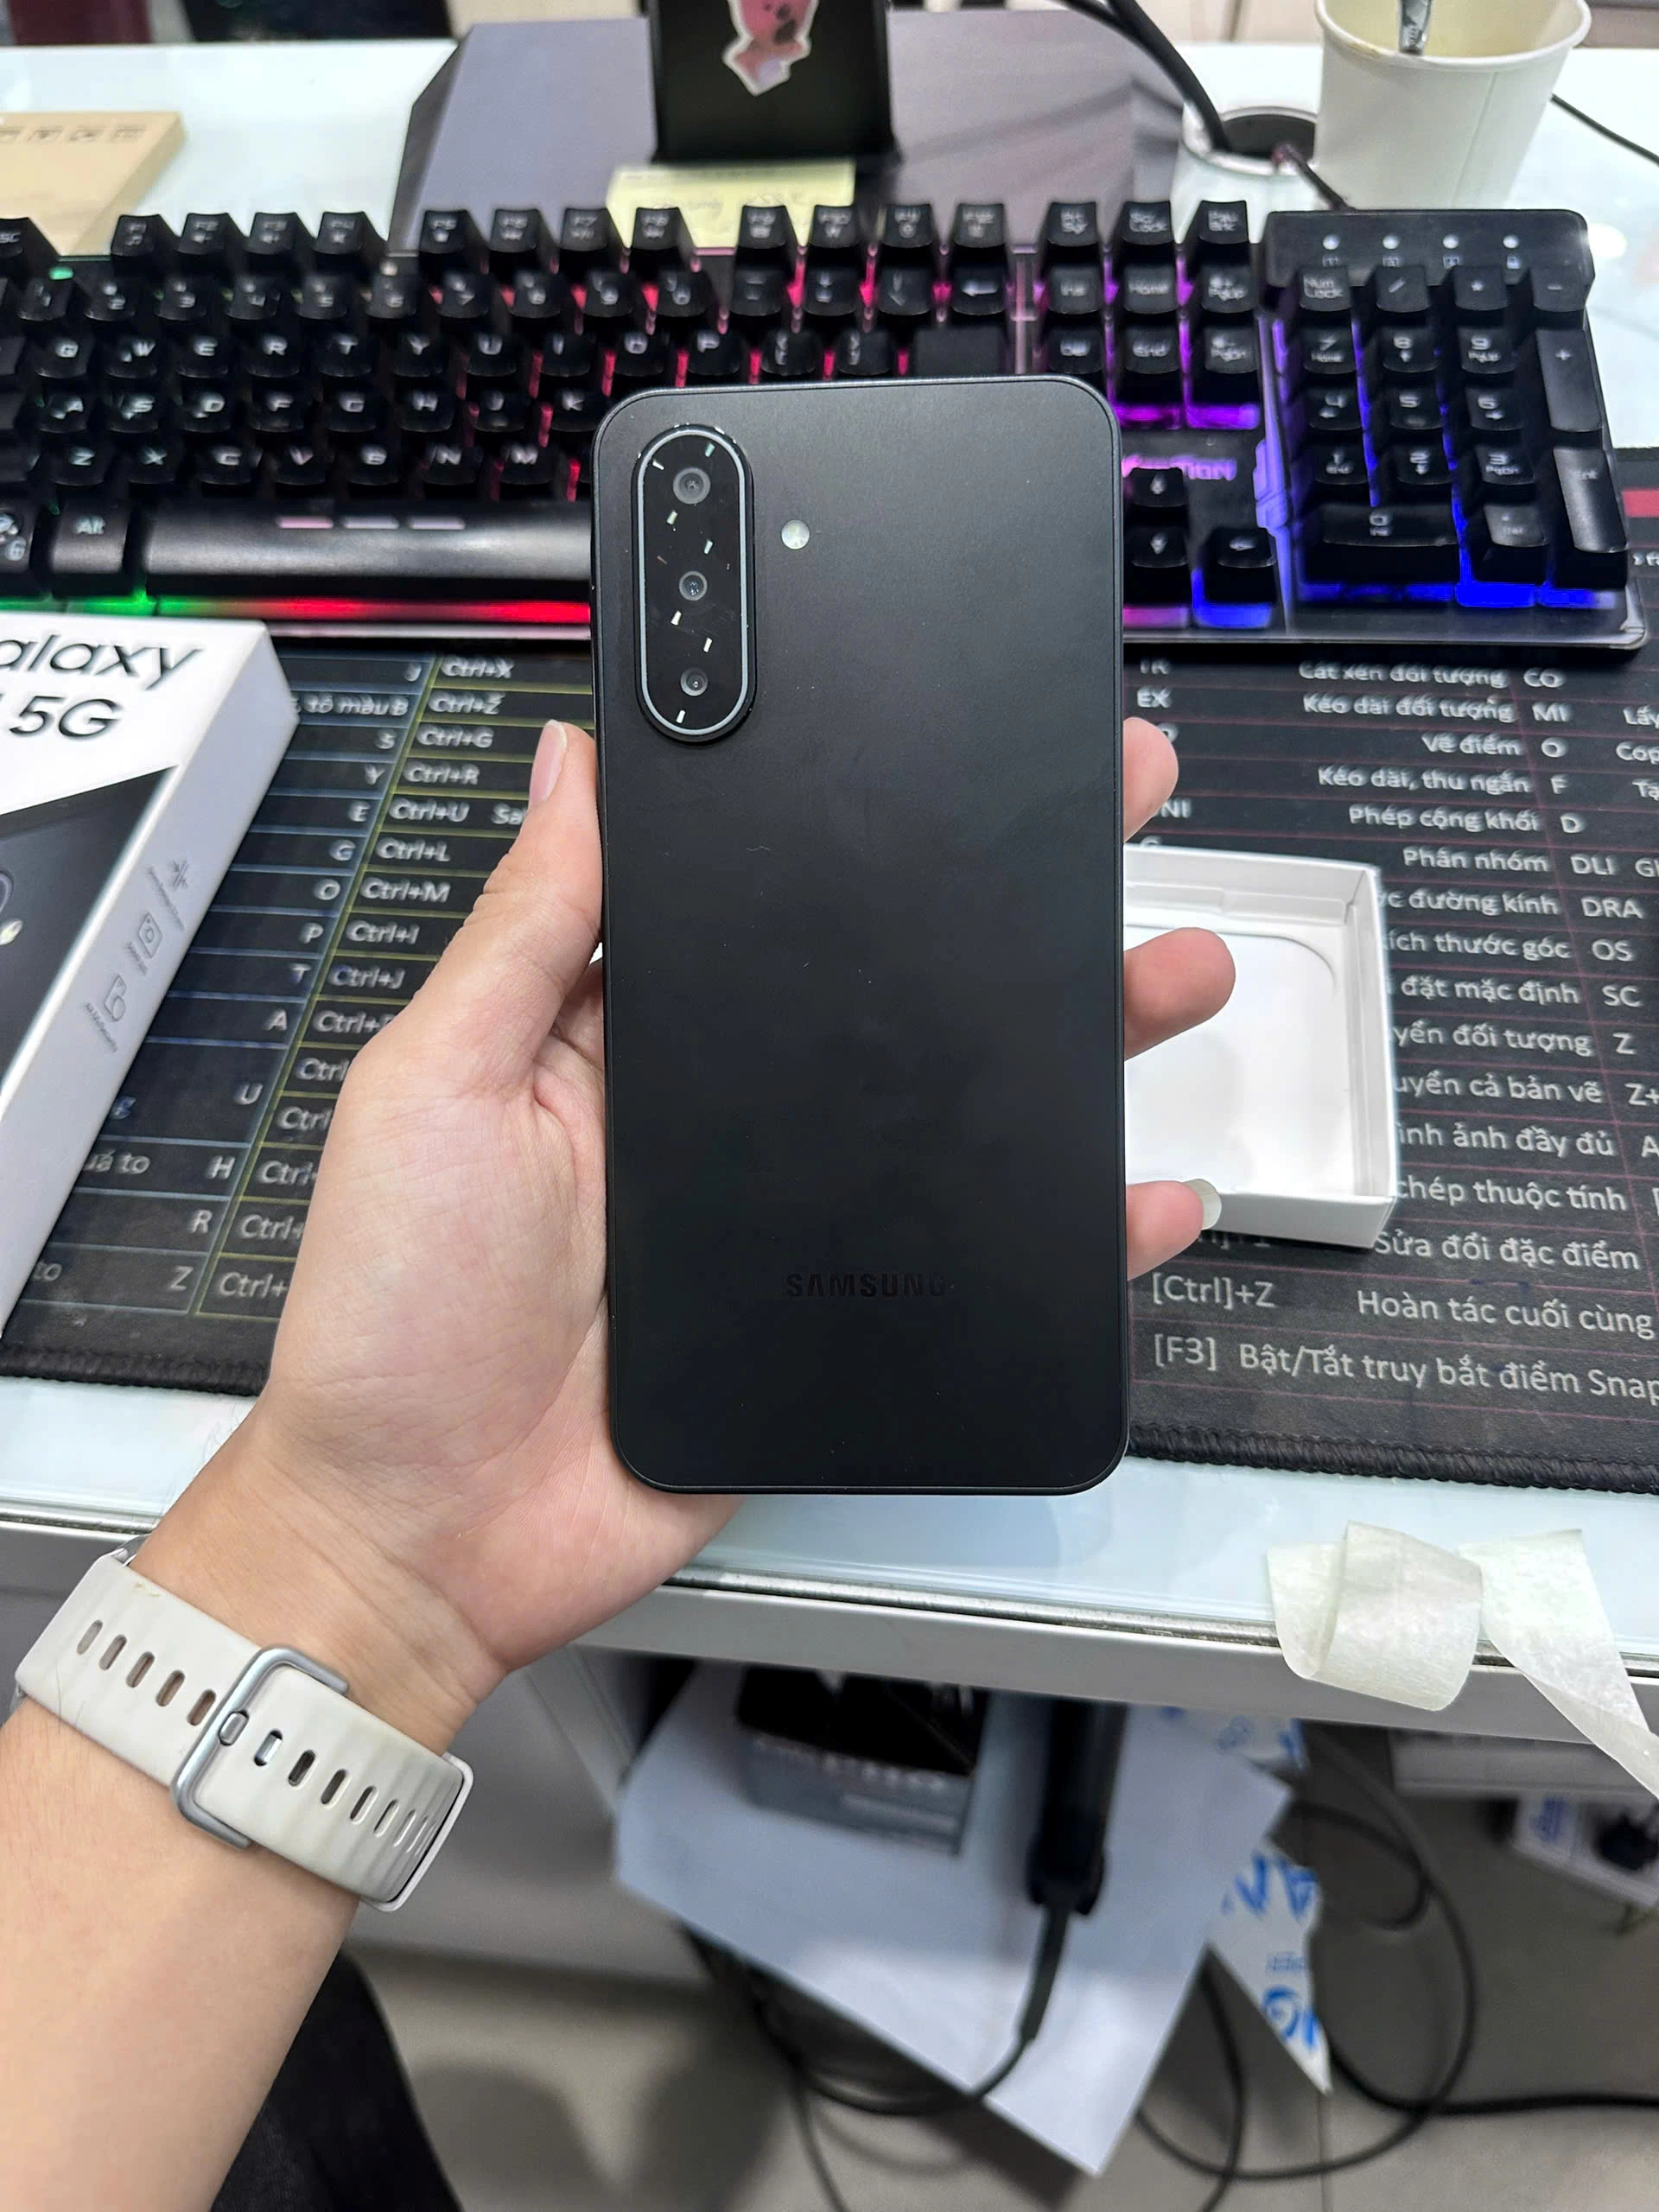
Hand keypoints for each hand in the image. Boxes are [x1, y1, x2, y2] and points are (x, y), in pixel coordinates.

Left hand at [139, 714, 1230, 1747]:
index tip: (950, 749)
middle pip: (895, 991)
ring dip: (1074, 1039)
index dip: (861, 819)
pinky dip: (1074, 1231)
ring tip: (1164, 971)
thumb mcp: (434, 1081)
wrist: (428, 1529)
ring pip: (962, 1112)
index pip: (771, 897)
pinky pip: (982, 1263)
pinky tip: (1143, 1190)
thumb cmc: (394, 1310)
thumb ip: (523, 930)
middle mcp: (728, 1111)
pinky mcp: (843, 1321)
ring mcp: (796, 1215)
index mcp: (631, 1031)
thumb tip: (575, 766)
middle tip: (1110, 813)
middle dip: (1011, 905)